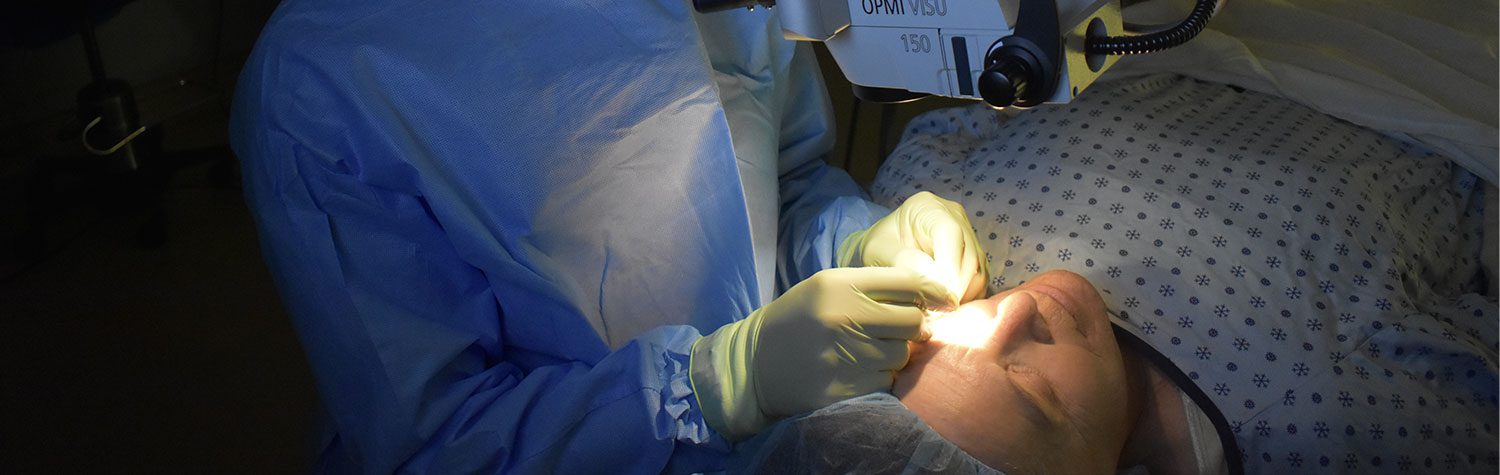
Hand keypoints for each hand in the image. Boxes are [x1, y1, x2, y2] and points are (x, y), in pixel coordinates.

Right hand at [690, 266, 952, 439]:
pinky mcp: (846, 387)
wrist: (756, 364)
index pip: (908, 282)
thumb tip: (936, 296)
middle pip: (913, 320)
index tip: (941, 301)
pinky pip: (886, 381)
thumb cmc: (799, 319)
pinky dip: (878, 377)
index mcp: (839, 284)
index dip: (931, 292)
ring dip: (894, 355)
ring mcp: (846, 354)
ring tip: (865, 351)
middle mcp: (844, 316)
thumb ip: (875, 285)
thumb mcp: (827, 286)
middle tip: (892, 331)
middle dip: (911, 326)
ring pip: (902, 355)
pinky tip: (855, 371)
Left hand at [838, 191, 989, 302]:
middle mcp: (954, 217)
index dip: (949, 266)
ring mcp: (967, 236)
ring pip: (979, 271)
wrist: (881, 252)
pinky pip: (979, 281)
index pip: (950, 233)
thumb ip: (902, 261)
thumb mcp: (877, 252)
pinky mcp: (973, 257)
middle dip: (956, 287)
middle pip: (969, 254)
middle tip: (938, 312)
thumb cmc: (875, 249)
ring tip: (940, 313)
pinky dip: (967, 298)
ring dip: (963, 296)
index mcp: (928, 208)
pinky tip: (946, 309)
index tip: (940, 295)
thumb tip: (933, 279)